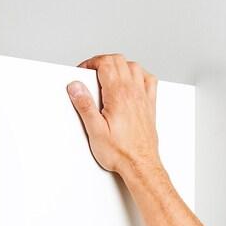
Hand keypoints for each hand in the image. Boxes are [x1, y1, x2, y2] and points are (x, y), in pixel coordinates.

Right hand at [68, 53, 160, 176]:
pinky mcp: (149, 104)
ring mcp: (143, 97)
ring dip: (119, 65)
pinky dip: (139, 74)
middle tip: (91, 71)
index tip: (83, 71)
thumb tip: (75, 87)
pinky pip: (148, 79)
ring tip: (107, 75)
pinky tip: (132, 80)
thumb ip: (85, 106)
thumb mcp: (95, 131)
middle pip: (119, 60)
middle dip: (102, 61)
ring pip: (134, 66)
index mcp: (119, 95)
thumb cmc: (120, 152)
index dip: (91, 62)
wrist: (140, 164)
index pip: (106, 64)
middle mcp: (133, 92)